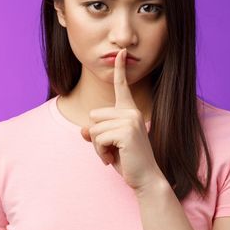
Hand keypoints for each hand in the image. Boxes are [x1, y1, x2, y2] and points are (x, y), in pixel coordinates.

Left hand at [80, 48, 163, 190]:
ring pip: (94, 128)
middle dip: (96, 136)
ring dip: (98, 147)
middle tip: (112, 149)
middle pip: (94, 115)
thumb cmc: (129, 160)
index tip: (121, 52)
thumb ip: (96, 134)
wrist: (146, 177)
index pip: (122, 87)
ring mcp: (130, 121)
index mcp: (130, 111)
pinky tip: (114, 159)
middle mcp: (131, 112)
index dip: (120, 70)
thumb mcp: (108, 144)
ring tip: (114, 155)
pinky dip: (101, 152)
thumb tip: (84, 131)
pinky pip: (97, 138)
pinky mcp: (125, 132)